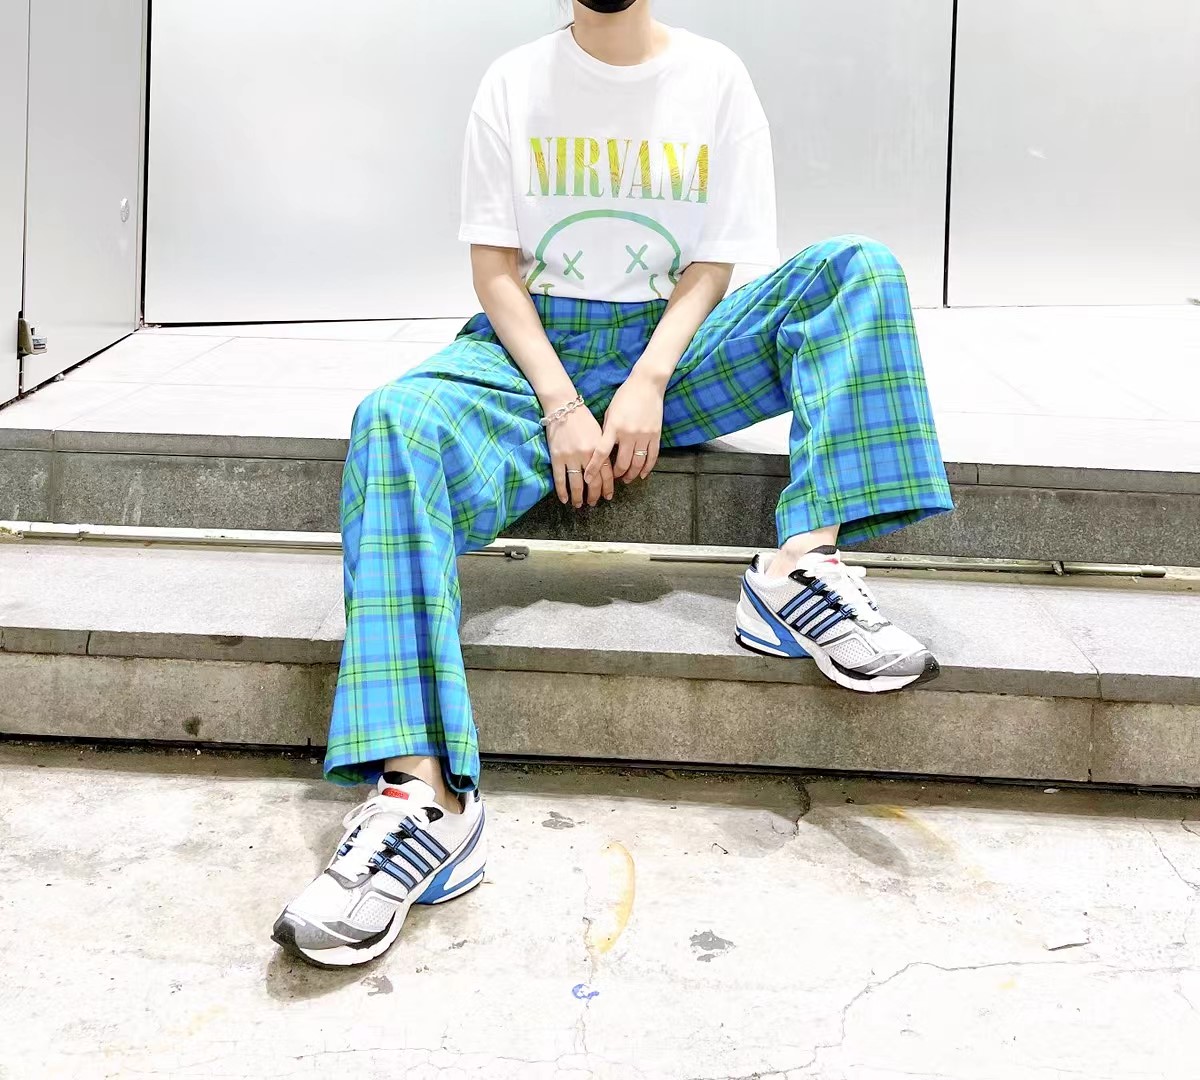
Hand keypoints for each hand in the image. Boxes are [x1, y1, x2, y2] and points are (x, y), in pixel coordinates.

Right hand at [546, 405, 613, 507]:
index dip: (607, 488)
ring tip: (579, 504)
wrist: (563, 406)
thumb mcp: (599, 433)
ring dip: (579, 497)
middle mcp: (587, 455)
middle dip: (594, 495)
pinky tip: (564, 499)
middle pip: (593, 482)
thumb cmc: (583, 418)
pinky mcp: (557, 457)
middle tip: (594, 503)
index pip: (606, 474)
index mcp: (599, 449)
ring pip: (577, 484)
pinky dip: (562, 491)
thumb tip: (607, 469)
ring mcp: (571, 457)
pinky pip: (560, 479)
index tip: (607, 496)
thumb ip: (603, 450)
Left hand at [586, 371, 664, 485]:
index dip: (594, 468)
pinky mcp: (656, 435)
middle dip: (616, 475)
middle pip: (622, 463)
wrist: (647, 383)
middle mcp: (629, 434)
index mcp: (614, 427)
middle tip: (612, 479)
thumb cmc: (625, 395)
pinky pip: (652, 457)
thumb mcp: (610, 412)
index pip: (602, 453)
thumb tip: (603, 449)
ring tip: (626, 479)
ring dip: (631, 475)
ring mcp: (644, 435)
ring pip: (637, 464)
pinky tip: (642, 474)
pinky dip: (647, 468)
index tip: (589, 479)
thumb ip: (607, 431)